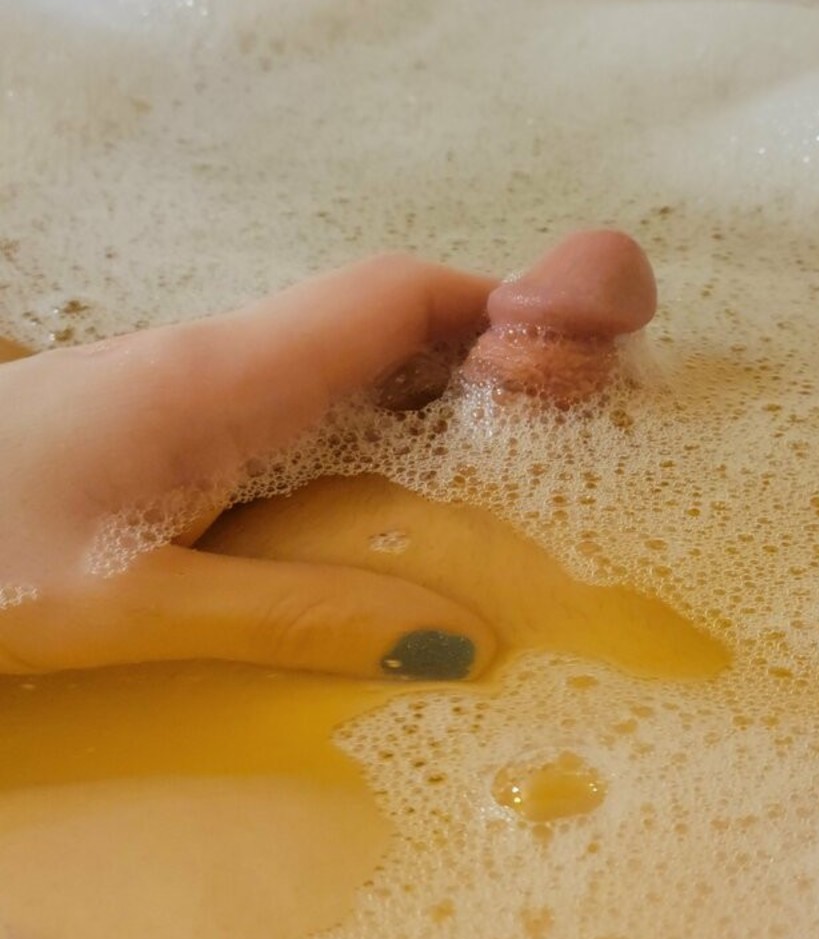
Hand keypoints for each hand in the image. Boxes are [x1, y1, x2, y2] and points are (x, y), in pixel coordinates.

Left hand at [0, 254, 498, 676]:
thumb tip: (452, 640)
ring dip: (417, 389)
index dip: (491, 307)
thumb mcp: (132, 605)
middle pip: (374, 318)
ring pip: (332, 354)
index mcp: (223, 377)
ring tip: (485, 465)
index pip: (388, 297)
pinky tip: (370, 486)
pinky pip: (288, 389)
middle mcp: (213, 355)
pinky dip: (357, 417)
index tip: (566, 358)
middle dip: (473, 355)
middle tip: (545, 430)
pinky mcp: (159, 409)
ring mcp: (183, 376)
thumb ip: (292, 618)